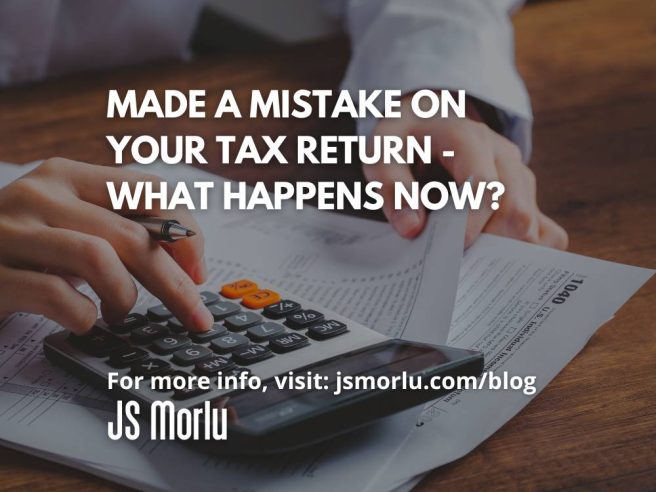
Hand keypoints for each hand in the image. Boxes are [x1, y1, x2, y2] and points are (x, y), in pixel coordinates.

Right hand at [0, 158, 213, 332]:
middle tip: (195, 316)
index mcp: (68, 175)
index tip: (198, 270)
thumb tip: (187, 261)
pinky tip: (83, 321)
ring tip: (120, 313)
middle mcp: (40, 193)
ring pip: (98, 258)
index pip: (149, 189)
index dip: (185, 232)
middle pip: (133, 235)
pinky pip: (55, 294)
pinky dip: (83, 315)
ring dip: (124, 296)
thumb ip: (118, 229)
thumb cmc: (19, 249)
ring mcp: (10, 231)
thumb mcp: (70, 225)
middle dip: (175, 283)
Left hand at [364, 94, 567, 249]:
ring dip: (501, 253)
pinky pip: (548, 233)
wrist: (427, 121)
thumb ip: (391, 186)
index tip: (450, 249)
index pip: (485, 186)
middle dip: (486, 245)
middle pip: (516, 212)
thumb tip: (412, 228)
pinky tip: (492, 260)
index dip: (471, 223)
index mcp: (467, 139)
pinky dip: (525, 254)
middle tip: (454, 261)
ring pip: (533, 227)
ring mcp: (520, 176)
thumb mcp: (381, 152)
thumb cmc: (404, 140)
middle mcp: (503, 156)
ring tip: (466, 261)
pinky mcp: (528, 196)